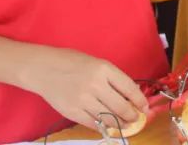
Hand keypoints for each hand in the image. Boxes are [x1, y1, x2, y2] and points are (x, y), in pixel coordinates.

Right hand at [24, 48, 146, 131]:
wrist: (43, 68)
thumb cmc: (72, 62)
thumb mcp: (96, 63)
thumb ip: (112, 78)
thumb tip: (130, 94)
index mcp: (104, 68)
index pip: (129, 88)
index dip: (140, 100)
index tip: (144, 107)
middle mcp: (95, 84)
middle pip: (121, 106)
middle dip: (132, 115)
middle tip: (136, 119)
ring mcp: (83, 99)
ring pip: (108, 117)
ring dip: (120, 124)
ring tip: (126, 125)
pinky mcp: (72, 111)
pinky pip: (92, 123)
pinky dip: (103, 126)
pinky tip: (109, 126)